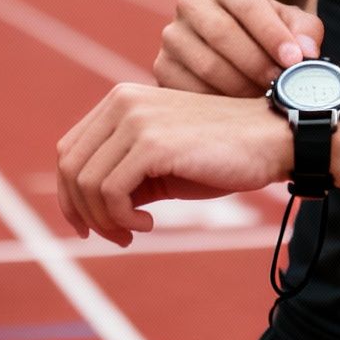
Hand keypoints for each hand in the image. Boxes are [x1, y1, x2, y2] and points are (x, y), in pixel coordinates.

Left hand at [55, 83, 288, 245]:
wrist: (269, 140)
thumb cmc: (219, 155)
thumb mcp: (160, 162)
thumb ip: (122, 173)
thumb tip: (82, 209)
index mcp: (120, 101)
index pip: (70, 151)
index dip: (71, 196)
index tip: (91, 226)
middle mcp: (121, 103)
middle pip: (70, 169)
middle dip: (84, 213)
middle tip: (114, 237)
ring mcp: (135, 120)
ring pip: (87, 183)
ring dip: (105, 220)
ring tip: (134, 232)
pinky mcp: (151, 142)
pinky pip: (111, 191)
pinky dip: (123, 218)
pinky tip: (148, 224)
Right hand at [155, 0, 323, 96]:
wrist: (235, 50)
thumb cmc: (269, 35)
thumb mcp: (293, 25)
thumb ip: (305, 32)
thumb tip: (307, 52)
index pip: (247, 3)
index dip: (272, 33)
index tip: (294, 60)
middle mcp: (192, 3)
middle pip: (221, 33)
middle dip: (256, 63)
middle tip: (279, 85)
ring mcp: (173, 35)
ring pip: (206, 64)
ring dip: (240, 87)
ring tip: (263, 99)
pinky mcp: (163, 66)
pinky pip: (188, 90)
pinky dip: (217, 104)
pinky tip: (238, 110)